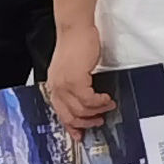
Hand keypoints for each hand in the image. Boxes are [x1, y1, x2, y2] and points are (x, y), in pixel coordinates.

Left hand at [47, 18, 112, 132]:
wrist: (75, 28)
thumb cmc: (76, 44)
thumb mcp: (72, 69)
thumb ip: (75, 84)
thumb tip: (86, 98)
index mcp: (54, 86)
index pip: (60, 113)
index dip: (72, 126)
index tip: (80, 134)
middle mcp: (56, 88)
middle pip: (70, 116)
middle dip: (86, 123)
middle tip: (99, 120)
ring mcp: (65, 85)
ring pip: (81, 109)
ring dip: (97, 110)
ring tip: (108, 105)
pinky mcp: (75, 80)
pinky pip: (89, 99)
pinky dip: (100, 101)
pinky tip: (106, 98)